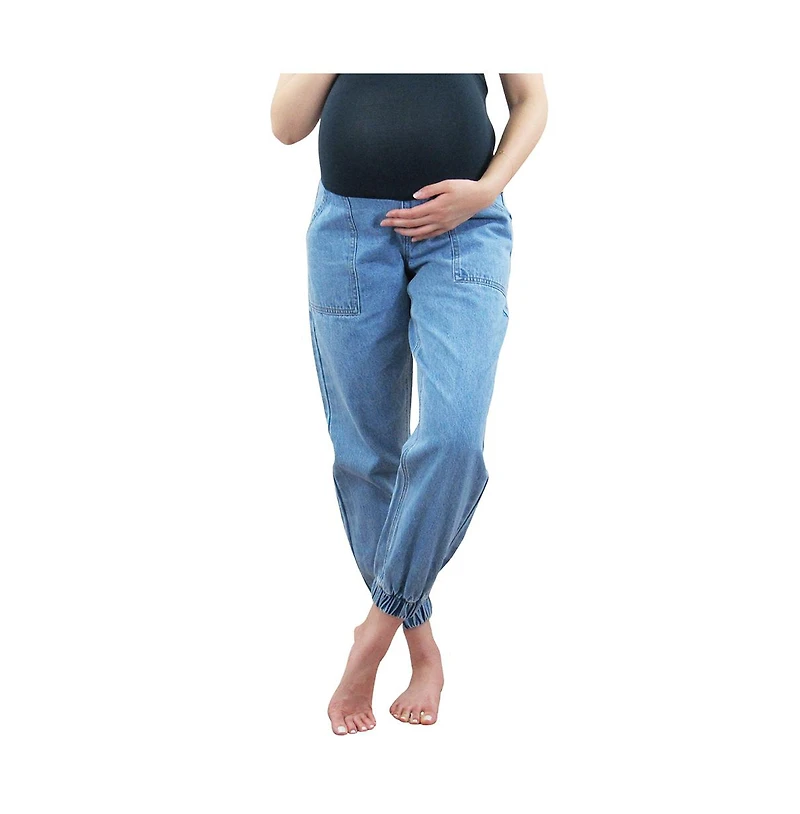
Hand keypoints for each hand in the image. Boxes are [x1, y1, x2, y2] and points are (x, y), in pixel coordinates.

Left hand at [379, 179, 498, 240]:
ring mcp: (443, 225)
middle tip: (383, 224)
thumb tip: (414, 196)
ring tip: (395, 230)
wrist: (481, 197)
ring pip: (420, 232)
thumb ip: (429, 190)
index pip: (412, 214)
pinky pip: (431, 235)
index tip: (387, 214)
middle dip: (396, 224)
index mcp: (436, 207)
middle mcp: (438, 219)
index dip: (398, 215)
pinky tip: (413, 238)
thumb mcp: (446, 184)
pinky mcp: (447, 227)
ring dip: (406, 232)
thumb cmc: (464, 187)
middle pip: (413, 224)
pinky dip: (420, 237)